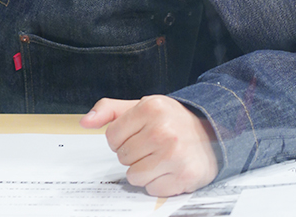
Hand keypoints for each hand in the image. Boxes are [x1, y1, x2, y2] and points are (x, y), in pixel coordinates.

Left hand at [80, 95, 218, 196]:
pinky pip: (152, 190)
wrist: (210, 131)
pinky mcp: (184, 177)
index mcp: (150, 108)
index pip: (112, 137)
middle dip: (132, 154)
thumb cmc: (170, 119)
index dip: (119, 139)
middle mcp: (162, 130)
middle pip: (122, 157)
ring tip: (158, 157)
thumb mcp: (140, 105)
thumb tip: (85, 122)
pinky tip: (168, 168)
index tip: (134, 135)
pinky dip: (157, 183)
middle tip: (150, 145)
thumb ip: (109, 110)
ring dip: (143, 171)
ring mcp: (174, 155)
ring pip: (134, 176)